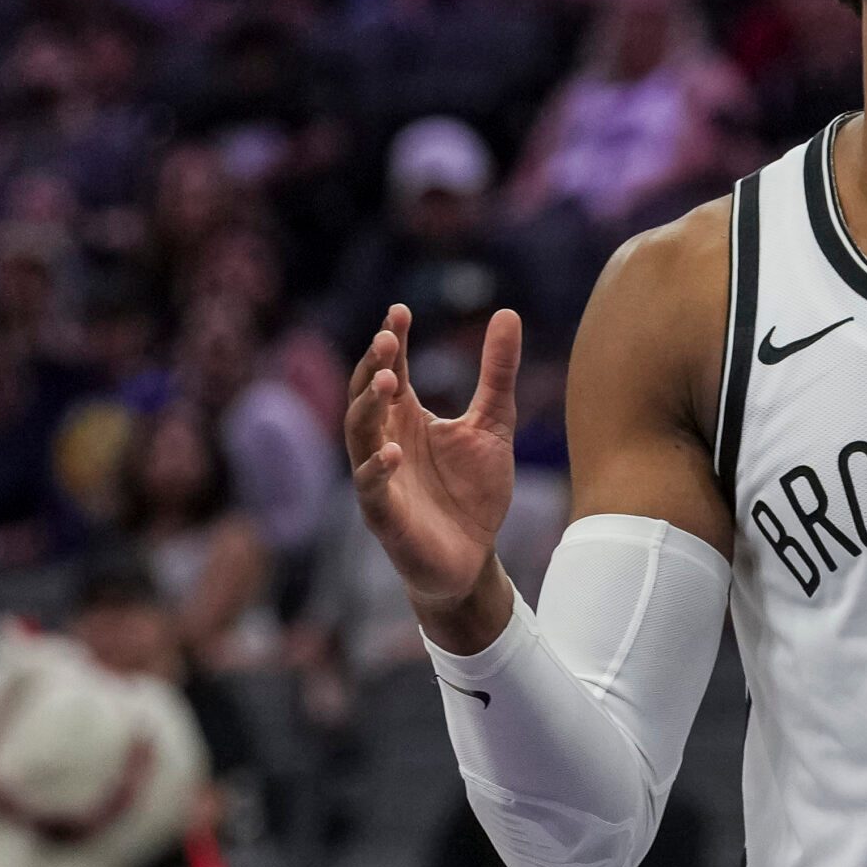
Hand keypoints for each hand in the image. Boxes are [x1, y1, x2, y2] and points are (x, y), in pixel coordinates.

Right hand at [345, 304, 521, 604]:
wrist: (475, 556)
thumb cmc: (475, 491)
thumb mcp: (494, 423)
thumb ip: (497, 372)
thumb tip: (507, 312)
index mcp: (407, 418)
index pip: (390, 370)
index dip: (391, 340)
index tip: (400, 310)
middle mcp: (385, 441)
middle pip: (366, 396)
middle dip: (373, 367)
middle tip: (387, 339)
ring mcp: (380, 478)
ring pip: (359, 435)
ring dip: (368, 407)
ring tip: (388, 380)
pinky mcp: (384, 515)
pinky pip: (371, 488)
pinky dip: (378, 468)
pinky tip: (393, 451)